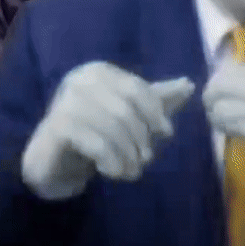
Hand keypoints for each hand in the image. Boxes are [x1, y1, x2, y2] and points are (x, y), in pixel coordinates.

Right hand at [22, 62, 194, 199]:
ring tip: (132, 171)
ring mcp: (64, 103)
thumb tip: (190, 85)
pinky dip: (113, 162)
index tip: (166, 133)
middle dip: (142, 138)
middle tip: (146, 159)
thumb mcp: (129, 115)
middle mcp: (79, 81)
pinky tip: (114, 173)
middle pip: (126, 110)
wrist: (55, 160)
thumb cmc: (95, 133)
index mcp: (98, 72)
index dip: (156, 112)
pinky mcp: (57, 128)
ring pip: (113, 129)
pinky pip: (97, 145)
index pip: (137, 89)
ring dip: (129, 156)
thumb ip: (156, 100)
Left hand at [202, 61, 244, 204]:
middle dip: (212, 95)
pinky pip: (226, 121)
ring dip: (215, 114)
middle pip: (224, 81)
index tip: (222, 93)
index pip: (239, 67)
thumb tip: (230, 84)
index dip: (223, 80)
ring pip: (220, 103)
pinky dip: (222, 127)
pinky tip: (229, 133)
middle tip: (212, 107)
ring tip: (221, 123)